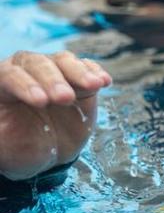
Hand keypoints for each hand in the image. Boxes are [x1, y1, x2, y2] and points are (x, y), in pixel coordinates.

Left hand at [0, 51, 111, 180]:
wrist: (47, 151)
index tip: (41, 102)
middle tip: (66, 99)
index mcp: (2, 84)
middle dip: (54, 80)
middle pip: (38, 64)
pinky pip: (87, 67)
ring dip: (79, 72)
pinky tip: (104, 81)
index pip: (10, 75)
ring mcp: (54, 73)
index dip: (25, 85)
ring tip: (94, 85)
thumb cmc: (20, 147)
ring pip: (63, 61)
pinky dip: (96, 72)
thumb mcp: (2, 144)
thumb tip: (2, 117)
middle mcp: (27, 72)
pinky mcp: (79, 80)